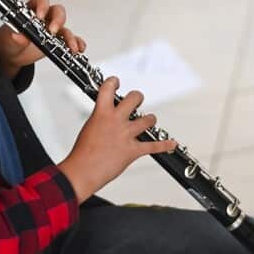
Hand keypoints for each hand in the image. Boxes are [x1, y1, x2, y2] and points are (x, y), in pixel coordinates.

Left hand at [0, 0, 85, 76]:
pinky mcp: (57, 42)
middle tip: (52, 31)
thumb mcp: (8, 38)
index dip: (43, 5)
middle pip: (57, 11)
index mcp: (32, 10)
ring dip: (69, 37)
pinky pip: (70, 40)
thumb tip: (19, 36)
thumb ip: (15, 36)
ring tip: (71, 47)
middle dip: (58, 20)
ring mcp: (52, 29)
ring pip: (65, 28)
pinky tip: (78, 49)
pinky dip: (76, 44)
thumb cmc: (8, 40)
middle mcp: (44, 17)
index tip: (40, 16)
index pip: (41, 0)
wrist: (10, 54)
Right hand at [57, 77, 176, 201]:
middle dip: (137, 97)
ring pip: (148, 120)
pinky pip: (154, 146)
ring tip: (147, 121)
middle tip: (136, 100)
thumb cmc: (82, 153)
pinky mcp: (133, 151)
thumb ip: (100, 120)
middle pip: (135, 98)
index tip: (116, 82)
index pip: (108, 88)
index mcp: (101, 113)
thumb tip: (107, 118)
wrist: (82, 172)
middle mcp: (116, 121)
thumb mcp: (89, 128)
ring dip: (149, 119)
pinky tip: (172, 144)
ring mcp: (126, 135)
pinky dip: (165, 145)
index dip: (113, 82)